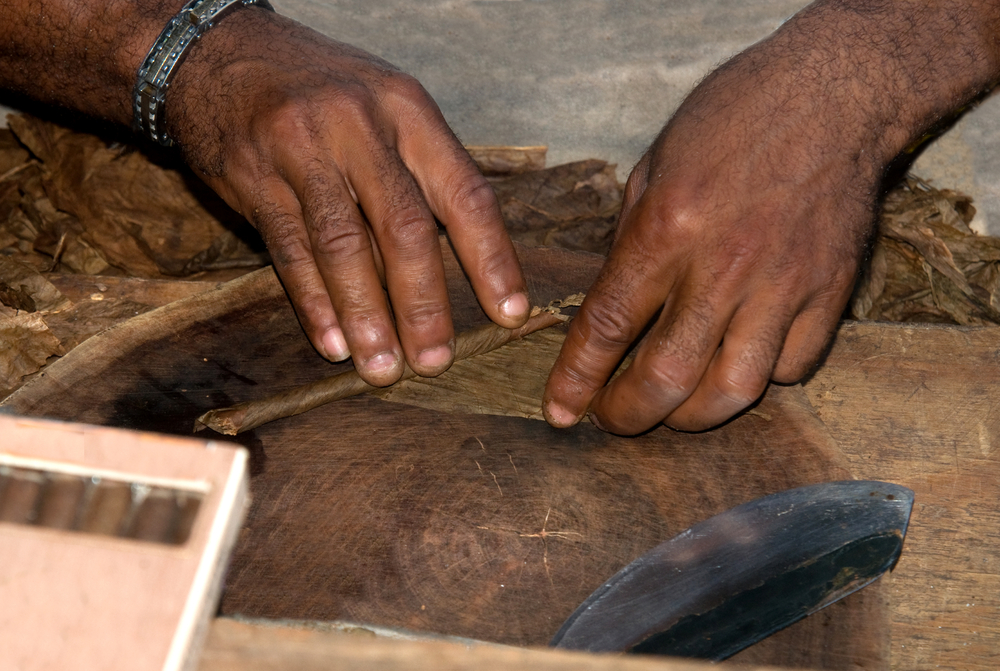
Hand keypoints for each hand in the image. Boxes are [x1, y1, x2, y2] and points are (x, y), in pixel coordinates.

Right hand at [165, 9, 529, 384]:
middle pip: (404, 227)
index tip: (509, 314)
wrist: (221, 51)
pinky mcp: (253, 176)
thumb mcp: (384, 107)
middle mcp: (359, 126)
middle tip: (435, 361)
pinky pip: (290, 250)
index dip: (491, 259)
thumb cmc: (323, 91)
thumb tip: (465, 263)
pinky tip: (332, 342)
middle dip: (423, 304)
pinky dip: (314, 303)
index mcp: (407, 110)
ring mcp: (301, 149)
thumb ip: (421, 173)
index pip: (464, 193)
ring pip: (343, 247)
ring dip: (366, 316)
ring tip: (382, 367)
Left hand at [543, 0, 999, 433]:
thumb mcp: (655, 166)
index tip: (559, 410)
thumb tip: (612, 307)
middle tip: (612, 419)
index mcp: (668, 228)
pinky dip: (759, 380)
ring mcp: (783, 285)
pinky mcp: (830, 293)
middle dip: (628, 414)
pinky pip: (791, 368)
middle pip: (668, 375)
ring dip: (692, 416)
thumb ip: (631, 241)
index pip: (609, 325)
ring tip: (671, 411)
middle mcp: (724, 266)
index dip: (577, 378)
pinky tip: (737, 366)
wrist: (835, 94)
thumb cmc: (734, 118)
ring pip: (734, 390)